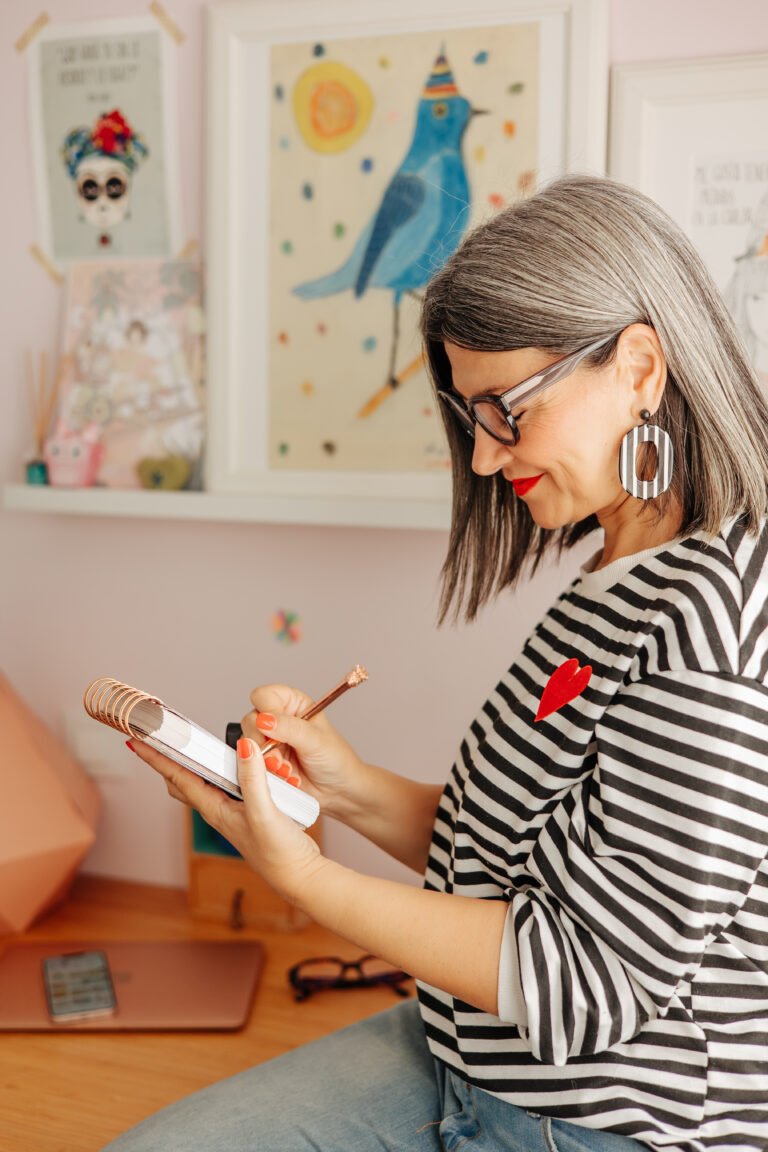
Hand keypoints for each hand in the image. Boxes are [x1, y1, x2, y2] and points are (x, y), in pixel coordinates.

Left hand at [126, 737, 324, 903]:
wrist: (297, 874)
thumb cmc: (278, 851)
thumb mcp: (264, 812)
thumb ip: (253, 778)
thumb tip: (243, 745)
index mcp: (214, 809)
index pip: (178, 778)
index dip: (157, 758)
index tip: (138, 740)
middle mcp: (218, 809)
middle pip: (182, 780)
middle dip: (166, 758)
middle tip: (156, 736)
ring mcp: (232, 810)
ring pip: (204, 781)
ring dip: (193, 762)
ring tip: (186, 741)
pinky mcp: (248, 809)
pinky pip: (226, 784)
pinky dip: (222, 768)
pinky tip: (235, 761)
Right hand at [241, 684, 365, 819]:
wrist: (338, 789)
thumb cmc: (335, 759)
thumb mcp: (315, 740)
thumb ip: (289, 728)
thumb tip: (264, 720)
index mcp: (292, 704)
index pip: (263, 696)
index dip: (265, 712)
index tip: (275, 729)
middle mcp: (278, 719)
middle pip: (250, 721)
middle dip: (263, 743)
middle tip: (280, 756)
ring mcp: (270, 741)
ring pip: (249, 745)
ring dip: (267, 761)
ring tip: (288, 769)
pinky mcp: (265, 761)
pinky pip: (252, 764)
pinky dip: (267, 773)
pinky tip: (286, 776)